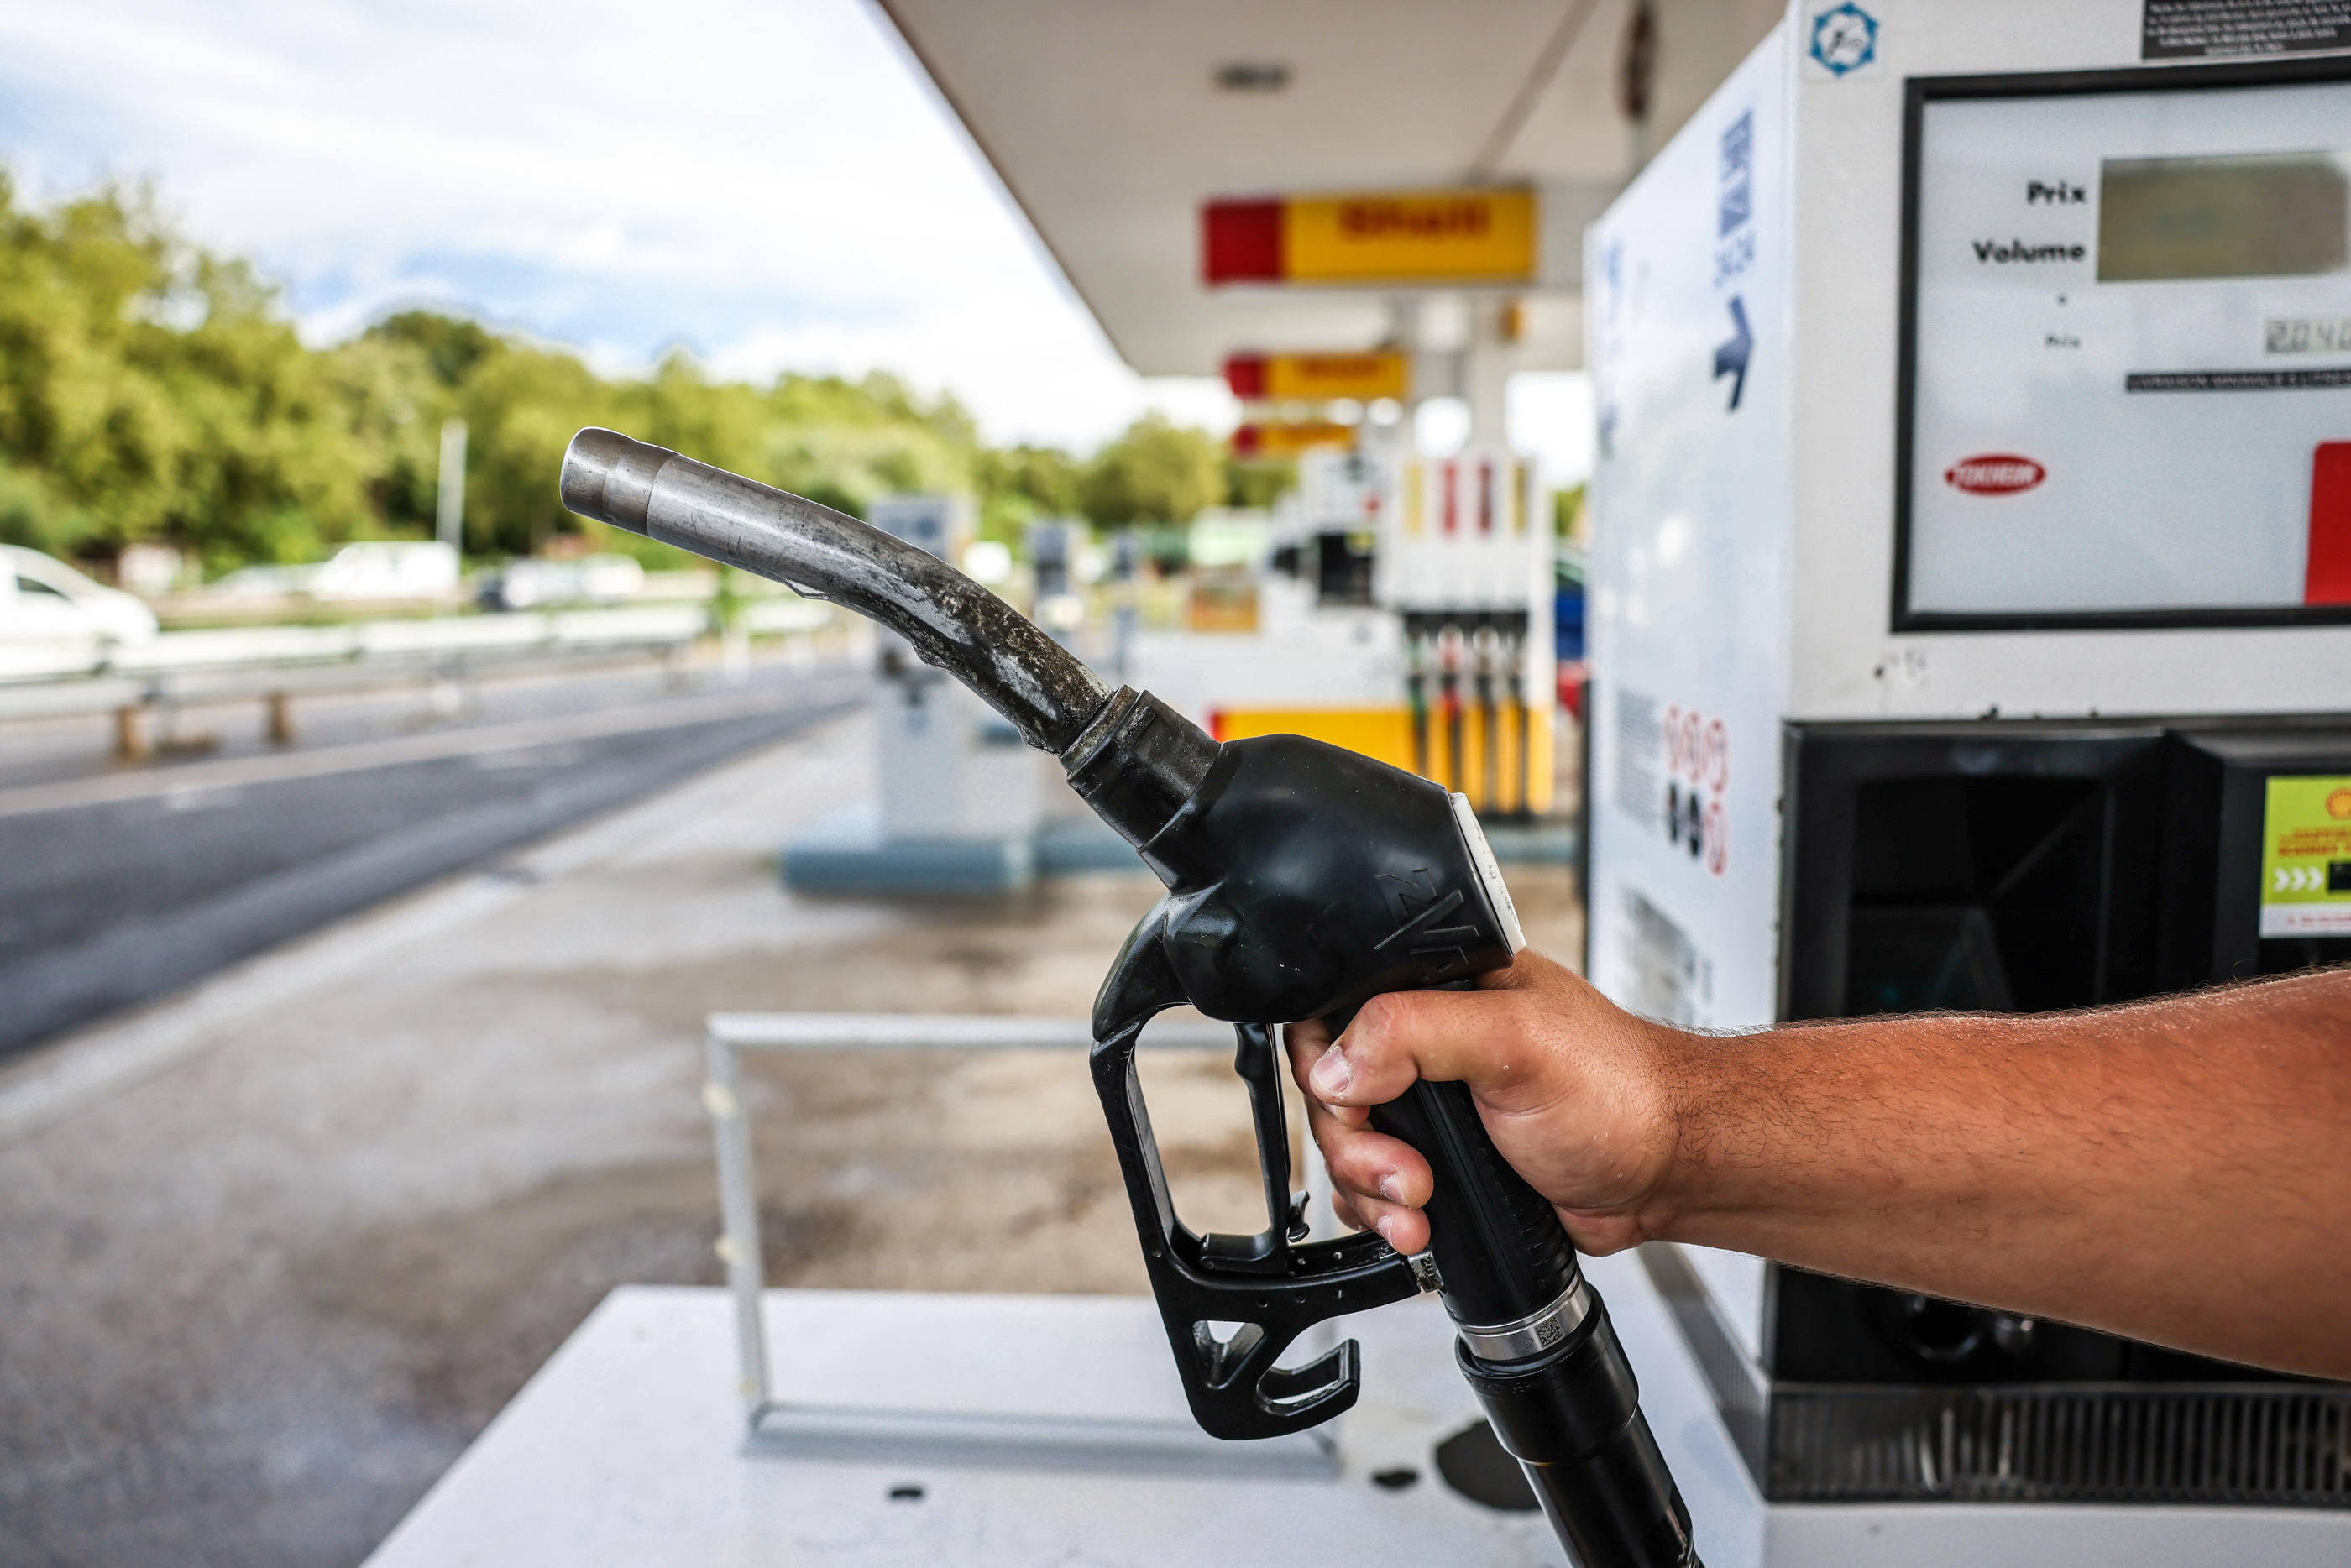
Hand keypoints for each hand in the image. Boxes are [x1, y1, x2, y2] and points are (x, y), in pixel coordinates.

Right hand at [1283, 950, 1687, 1257]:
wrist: (1666, 1172)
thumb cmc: (1622, 1092)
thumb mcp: (1515, 1042)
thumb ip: (1416, 1033)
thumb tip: (1334, 1065)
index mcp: (1440, 986)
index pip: (1337, 1012)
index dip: (1329, 1068)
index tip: (1358, 1108)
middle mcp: (1430, 1041)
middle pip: (1333, 1092)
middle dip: (1355, 1147)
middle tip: (1406, 1173)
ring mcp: (1434, 1105)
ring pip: (1349, 1147)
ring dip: (1369, 1189)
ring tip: (1419, 1208)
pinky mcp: (1443, 1158)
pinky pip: (1375, 1187)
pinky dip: (1384, 1213)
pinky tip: (1419, 1223)